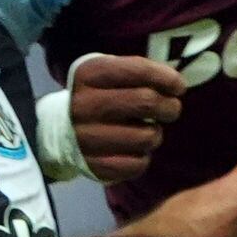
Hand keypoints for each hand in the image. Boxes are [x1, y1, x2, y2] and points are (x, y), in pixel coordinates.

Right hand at [62, 52, 185, 183]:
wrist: (58, 131)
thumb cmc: (96, 96)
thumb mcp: (107, 73)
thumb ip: (139, 73)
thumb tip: (176, 85)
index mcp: (90, 74)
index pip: (139, 71)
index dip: (167, 79)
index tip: (178, 87)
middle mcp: (85, 104)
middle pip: (146, 102)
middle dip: (169, 107)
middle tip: (170, 109)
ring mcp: (87, 137)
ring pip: (147, 137)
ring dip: (155, 134)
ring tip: (148, 130)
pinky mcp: (94, 165)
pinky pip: (138, 164)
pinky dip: (143, 157)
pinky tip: (134, 149)